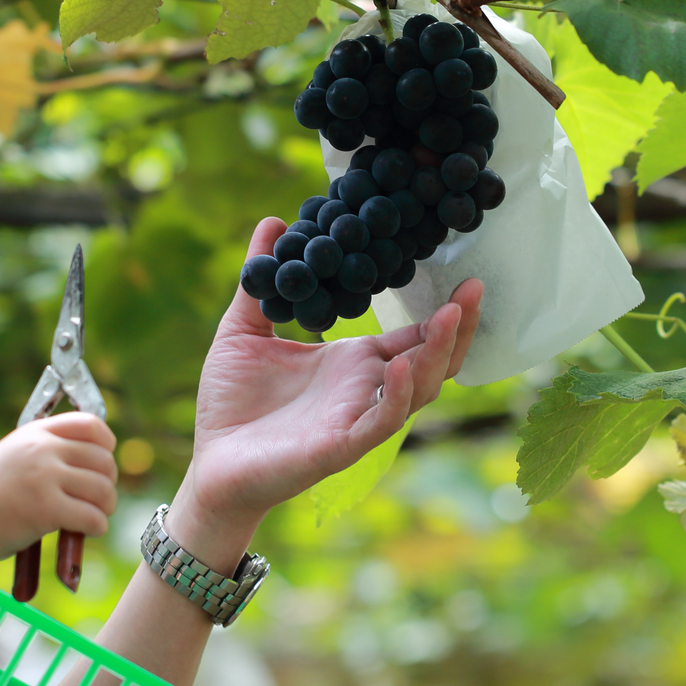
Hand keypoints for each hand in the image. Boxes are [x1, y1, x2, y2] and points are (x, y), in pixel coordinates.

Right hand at [0, 415, 117, 560]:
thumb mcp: (15, 454)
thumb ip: (48, 451)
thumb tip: (96, 461)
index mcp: (37, 432)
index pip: (91, 425)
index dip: (106, 444)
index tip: (104, 461)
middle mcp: (43, 449)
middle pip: (103, 460)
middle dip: (108, 482)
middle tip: (99, 498)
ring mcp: (45, 478)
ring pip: (103, 490)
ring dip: (106, 506)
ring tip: (95, 515)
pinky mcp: (47, 509)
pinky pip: (92, 517)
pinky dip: (96, 527)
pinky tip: (88, 531)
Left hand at [178, 218, 482, 539]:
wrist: (210, 463)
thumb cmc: (231, 402)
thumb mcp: (243, 331)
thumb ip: (260, 282)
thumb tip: (272, 222)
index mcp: (353, 364)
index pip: (414, 337)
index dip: (444, 313)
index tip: (468, 279)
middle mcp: (366, 390)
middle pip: (433, 363)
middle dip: (459, 330)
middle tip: (475, 290)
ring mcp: (358, 419)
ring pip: (419, 390)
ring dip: (437, 355)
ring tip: (448, 318)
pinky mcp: (341, 447)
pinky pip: (382, 421)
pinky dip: (399, 394)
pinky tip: (402, 364)